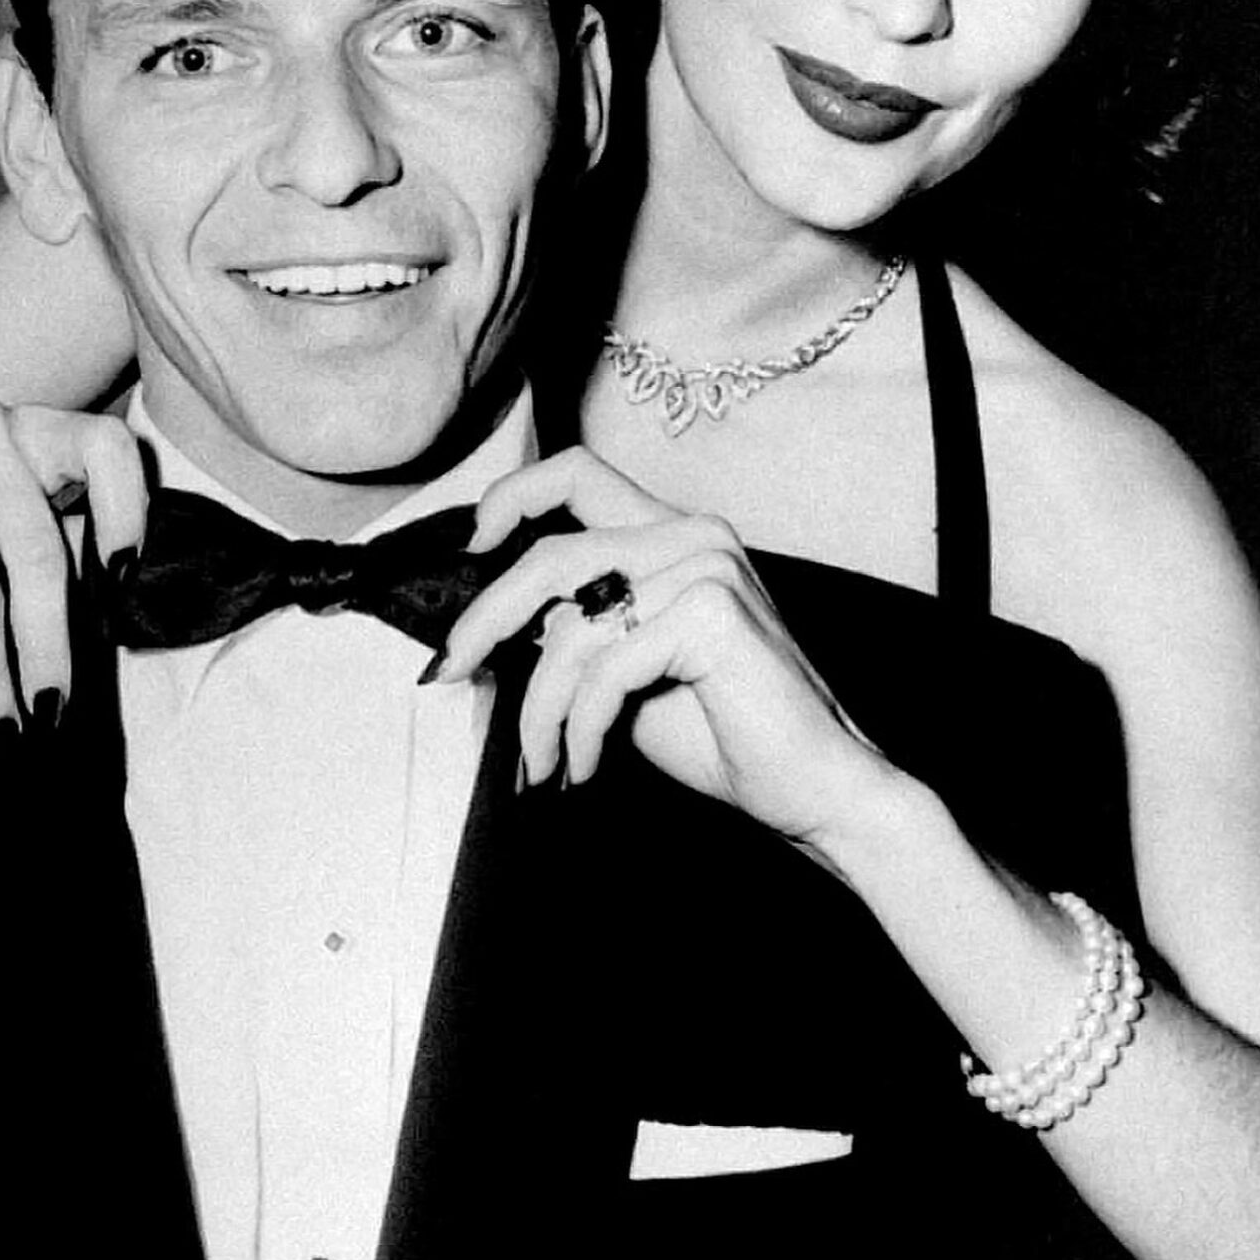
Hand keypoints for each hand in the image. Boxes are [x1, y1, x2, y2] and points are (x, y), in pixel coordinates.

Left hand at [436, 447, 904, 866]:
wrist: (810, 787)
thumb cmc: (718, 733)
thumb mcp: (622, 673)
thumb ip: (570, 633)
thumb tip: (481, 631)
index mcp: (672, 532)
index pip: (579, 472)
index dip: (512, 496)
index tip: (469, 542)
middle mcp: (692, 533)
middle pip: (552, 555)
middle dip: (486, 620)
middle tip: (449, 673)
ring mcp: (707, 565)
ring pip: (570, 629)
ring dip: (539, 709)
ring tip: (542, 763)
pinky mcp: (713, 612)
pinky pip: (605, 669)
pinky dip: (579, 728)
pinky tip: (582, 765)